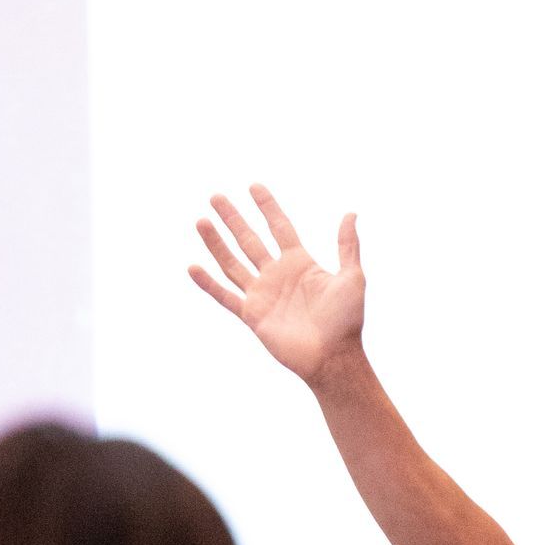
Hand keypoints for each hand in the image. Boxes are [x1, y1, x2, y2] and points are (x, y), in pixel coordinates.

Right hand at [189, 185, 364, 387]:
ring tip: (202, 221)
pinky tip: (192, 267)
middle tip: (216, 197)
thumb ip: (347, 246)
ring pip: (233, 263)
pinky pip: (225, 296)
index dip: (268, 207)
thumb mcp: (352, 278)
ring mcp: (263, 294)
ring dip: (217, 243)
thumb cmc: (347, 321)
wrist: (333, 357)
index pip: (280, 227)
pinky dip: (208, 283)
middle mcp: (278, 275)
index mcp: (300, 263)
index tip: (254, 187)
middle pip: (250, 240)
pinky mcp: (253, 315)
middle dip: (234, 219)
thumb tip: (351, 214)